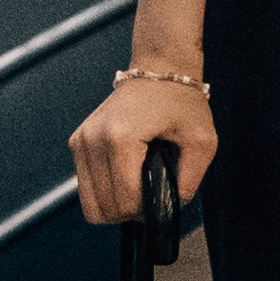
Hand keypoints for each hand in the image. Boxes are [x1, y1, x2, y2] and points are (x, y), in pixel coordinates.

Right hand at [70, 76, 216, 225]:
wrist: (159, 69)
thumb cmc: (181, 101)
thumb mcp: (202, 141)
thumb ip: (190, 181)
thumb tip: (170, 209)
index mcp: (121, 137)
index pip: (126, 200)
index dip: (147, 210)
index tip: (163, 196)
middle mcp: (93, 138)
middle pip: (105, 207)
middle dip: (131, 211)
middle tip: (152, 194)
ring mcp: (81, 140)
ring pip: (90, 204)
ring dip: (116, 205)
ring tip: (138, 188)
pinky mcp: (77, 141)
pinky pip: (85, 188)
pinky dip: (105, 192)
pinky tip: (125, 178)